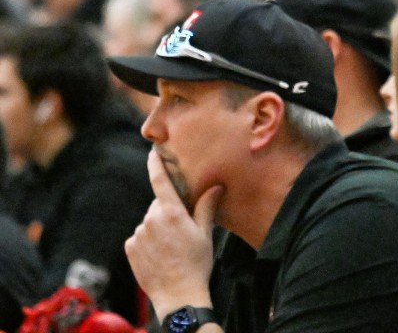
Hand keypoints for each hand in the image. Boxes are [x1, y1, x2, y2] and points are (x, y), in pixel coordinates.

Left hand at [125, 151, 221, 313]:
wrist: (177, 294)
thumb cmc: (196, 262)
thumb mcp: (205, 233)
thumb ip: (206, 207)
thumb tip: (216, 186)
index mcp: (171, 212)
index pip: (160, 181)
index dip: (156, 165)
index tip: (153, 152)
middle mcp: (151, 219)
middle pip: (159, 205)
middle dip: (169, 210)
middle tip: (184, 227)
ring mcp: (138, 234)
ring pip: (150, 221)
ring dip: (159, 227)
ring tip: (173, 246)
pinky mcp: (130, 248)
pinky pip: (140, 236)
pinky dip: (149, 240)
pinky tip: (161, 253)